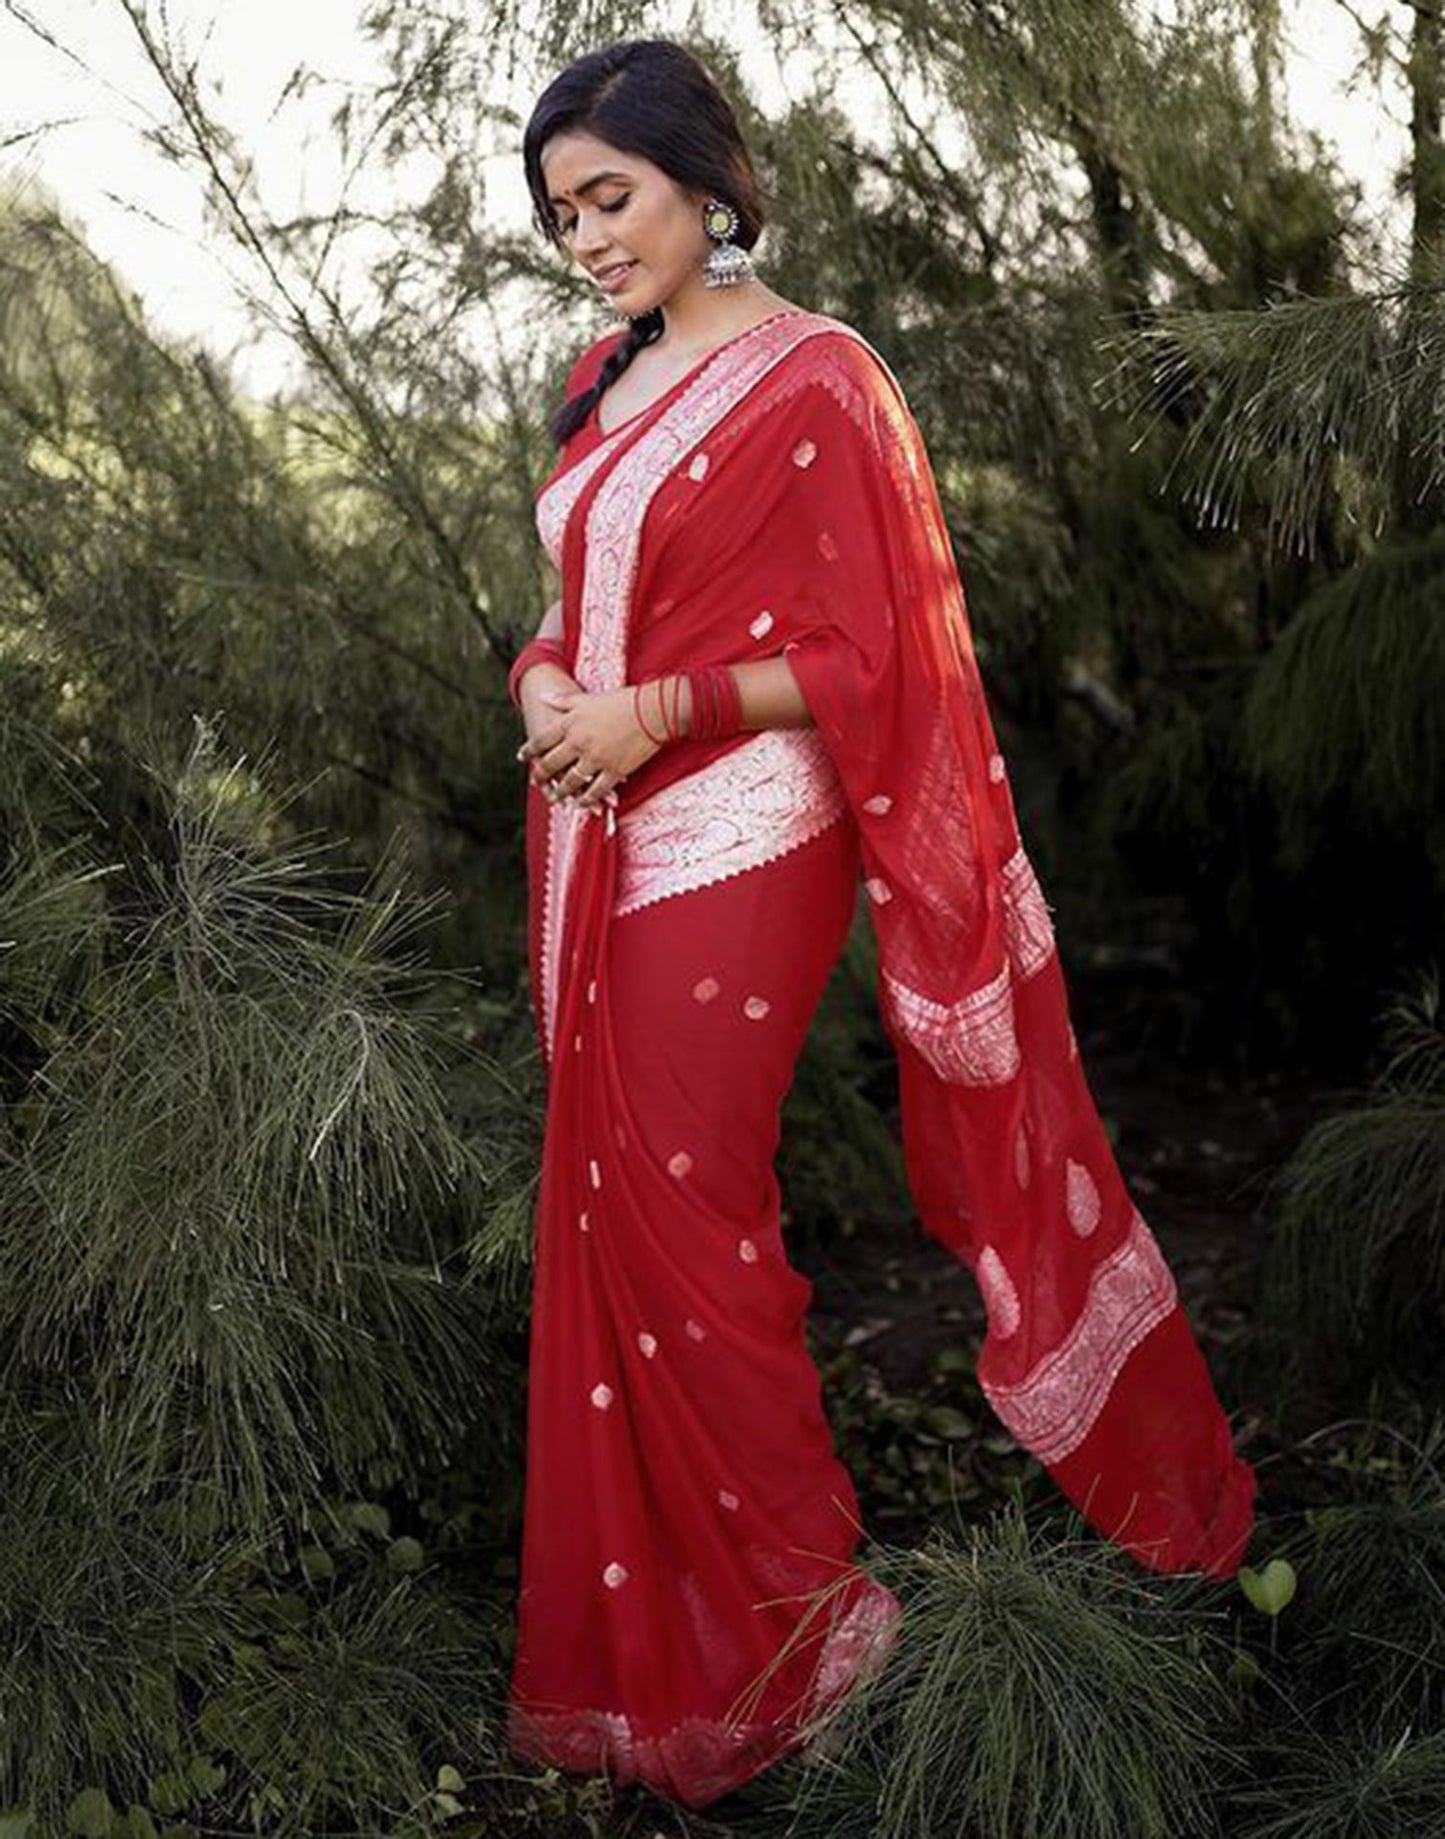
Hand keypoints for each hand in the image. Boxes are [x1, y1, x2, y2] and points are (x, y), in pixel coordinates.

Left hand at [517, 682, 662, 811]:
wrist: (651, 711)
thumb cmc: (622, 700)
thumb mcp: (587, 698)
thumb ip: (563, 700)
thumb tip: (542, 696)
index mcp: (571, 723)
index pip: (542, 740)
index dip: (530, 750)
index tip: (522, 757)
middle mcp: (578, 743)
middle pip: (551, 764)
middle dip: (540, 775)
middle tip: (535, 781)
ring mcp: (595, 759)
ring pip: (571, 781)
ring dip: (561, 792)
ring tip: (555, 798)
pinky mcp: (613, 771)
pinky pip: (596, 790)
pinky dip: (587, 799)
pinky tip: (582, 803)